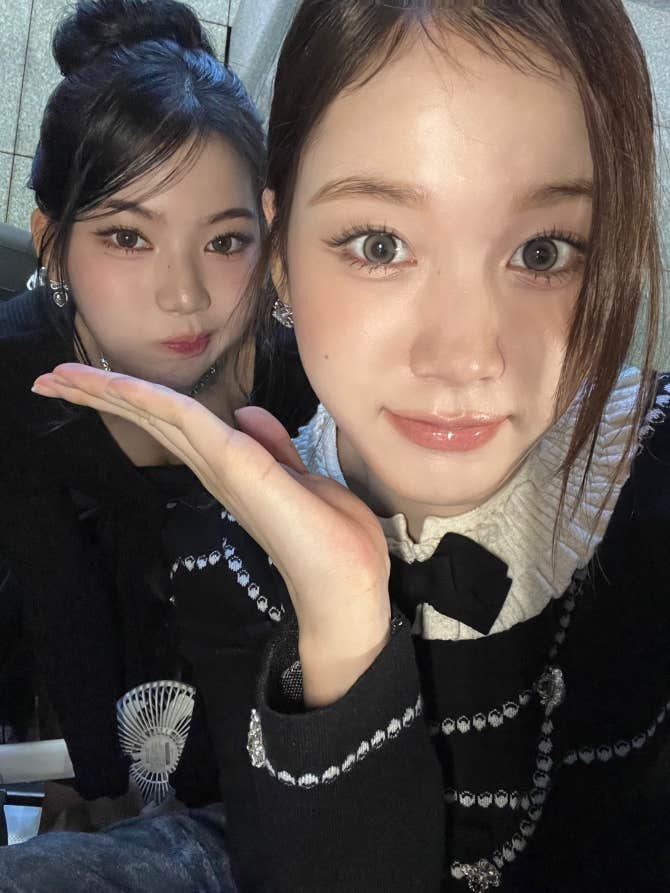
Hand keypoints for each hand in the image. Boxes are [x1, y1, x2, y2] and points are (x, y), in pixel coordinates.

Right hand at [32, 365, 390, 704]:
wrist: (351, 596)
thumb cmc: (338, 549)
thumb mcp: (309, 484)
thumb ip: (275, 450)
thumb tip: (246, 414)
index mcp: (234, 467)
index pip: (177, 422)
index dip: (135, 399)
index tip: (88, 382)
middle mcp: (220, 469)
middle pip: (155, 420)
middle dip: (102, 397)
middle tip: (49, 379)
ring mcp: (227, 472)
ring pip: (162, 418)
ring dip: (110, 396)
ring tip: (57, 379)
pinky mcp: (242, 472)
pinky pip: (193, 426)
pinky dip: (154, 403)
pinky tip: (120, 386)